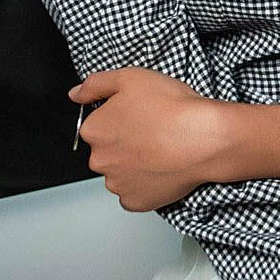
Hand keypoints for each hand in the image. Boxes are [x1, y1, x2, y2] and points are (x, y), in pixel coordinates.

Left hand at [68, 67, 224, 211]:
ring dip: (134, 165)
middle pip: (107, 150)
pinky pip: (134, 193)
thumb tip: (75, 94)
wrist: (204, 138)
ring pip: (120, 173)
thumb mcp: (130, 77)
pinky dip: (145, 185)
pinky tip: (160, 169)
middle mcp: (99, 160)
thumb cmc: (172, 108)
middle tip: (152, 132)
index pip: (98, 125)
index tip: (140, 115)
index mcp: (94, 130)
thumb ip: (95, 84)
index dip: (120, 118)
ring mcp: (117, 184)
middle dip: (124, 143)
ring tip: (160, 151)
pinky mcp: (135, 201)